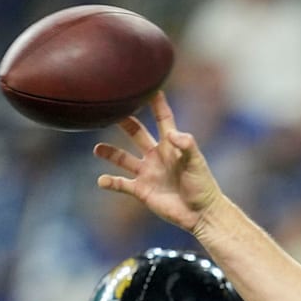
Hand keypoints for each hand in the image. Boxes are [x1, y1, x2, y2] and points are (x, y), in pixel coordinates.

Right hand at [94, 91, 223, 235]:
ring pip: (123, 159)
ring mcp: (147, 173)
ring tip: (97, 149)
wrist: (201, 214)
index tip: (148, 87)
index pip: (162, 119)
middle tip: (109, 111)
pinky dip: (110, 182)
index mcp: (171, 145)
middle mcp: (156, 156)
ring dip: (110, 153)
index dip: (156, 103)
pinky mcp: (142, 191)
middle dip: (125, 122)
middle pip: (137, 134)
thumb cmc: (202, 186)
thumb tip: (172, 133)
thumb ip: (186, 145)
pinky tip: (102, 180)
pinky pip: (121, 184)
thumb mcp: (196, 162)